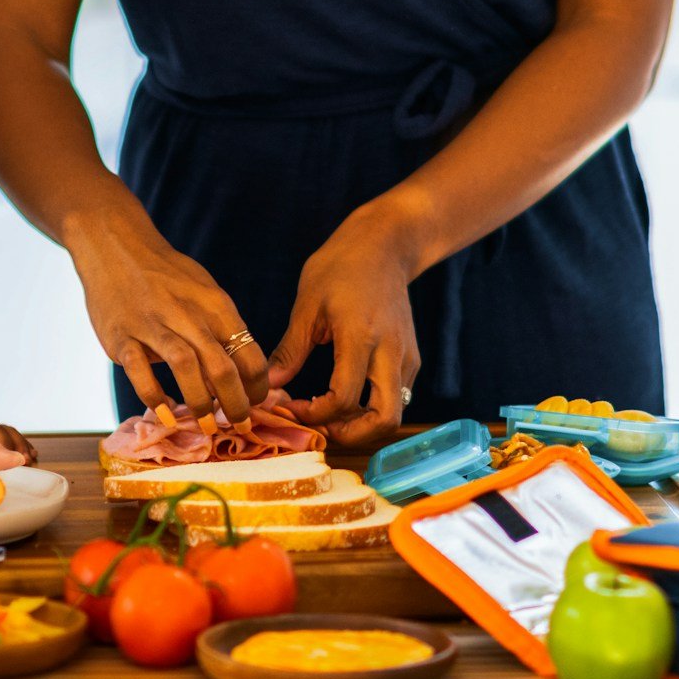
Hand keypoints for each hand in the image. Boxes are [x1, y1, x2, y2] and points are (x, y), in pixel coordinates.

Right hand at [67, 206, 269, 419]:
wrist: (116, 247)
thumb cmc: (166, 275)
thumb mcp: (204, 291)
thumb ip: (221, 327)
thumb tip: (242, 370)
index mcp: (215, 305)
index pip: (249, 351)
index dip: (257, 385)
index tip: (256, 405)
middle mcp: (188, 314)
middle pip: (222, 365)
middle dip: (236, 404)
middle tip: (241, 427)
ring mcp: (153, 324)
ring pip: (186, 367)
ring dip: (200, 403)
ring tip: (208, 428)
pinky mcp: (122, 335)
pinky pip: (140, 371)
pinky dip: (154, 396)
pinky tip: (166, 413)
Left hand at [269, 210, 422, 449]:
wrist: (385, 244)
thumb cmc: (341, 266)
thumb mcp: (308, 304)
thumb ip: (290, 350)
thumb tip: (267, 386)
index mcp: (360, 336)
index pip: (344, 398)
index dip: (316, 415)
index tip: (294, 407)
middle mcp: (391, 351)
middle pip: (385, 419)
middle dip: (352, 435)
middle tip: (323, 427)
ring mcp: (407, 356)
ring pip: (396, 412)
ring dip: (364, 424)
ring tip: (332, 415)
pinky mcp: (411, 357)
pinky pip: (397, 396)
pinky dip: (373, 408)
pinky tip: (346, 396)